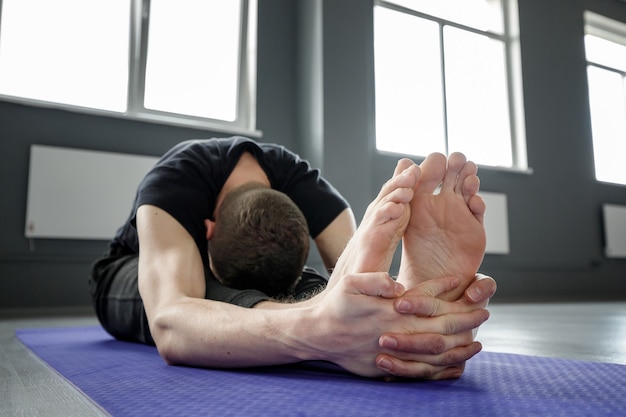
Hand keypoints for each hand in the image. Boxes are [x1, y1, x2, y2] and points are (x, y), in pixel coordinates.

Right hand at [307, 273, 488, 378]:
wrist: (320, 335)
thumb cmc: (337, 306)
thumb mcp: (350, 283)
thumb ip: (374, 281)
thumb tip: (398, 286)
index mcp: (391, 310)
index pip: (430, 302)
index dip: (453, 296)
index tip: (471, 289)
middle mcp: (397, 333)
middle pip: (440, 328)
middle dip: (466, 320)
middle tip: (485, 313)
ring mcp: (395, 354)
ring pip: (436, 354)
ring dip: (459, 347)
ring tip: (477, 342)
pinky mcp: (391, 367)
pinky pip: (423, 373)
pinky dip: (443, 371)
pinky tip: (456, 367)